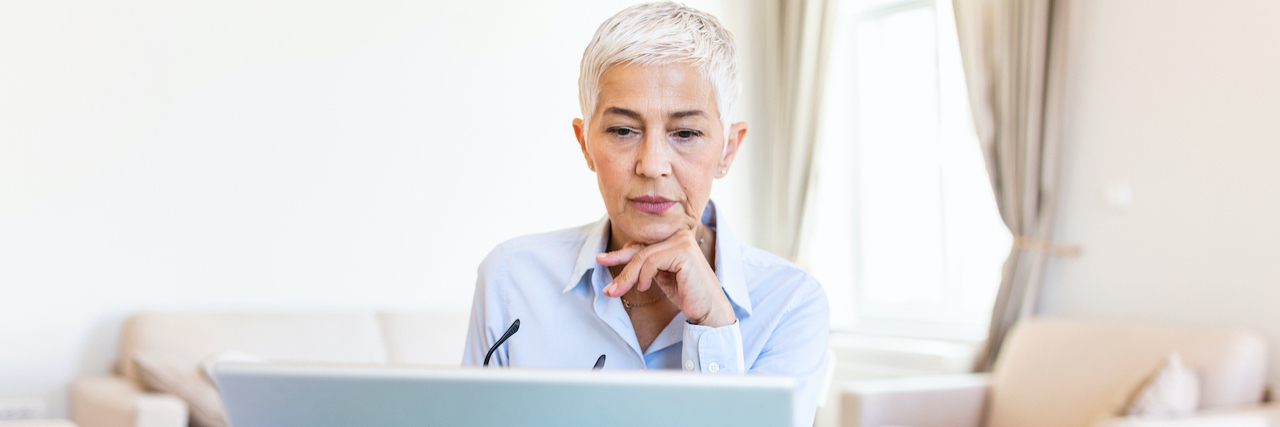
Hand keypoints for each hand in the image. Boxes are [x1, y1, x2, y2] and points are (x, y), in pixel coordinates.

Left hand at [597, 229, 735, 327]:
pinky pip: (652, 261)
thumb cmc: (687, 294)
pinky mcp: (684, 252)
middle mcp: (680, 235)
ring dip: (628, 276)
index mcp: (675, 238)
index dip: (621, 253)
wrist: (709, 310)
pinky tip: (645, 287)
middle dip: (619, 265)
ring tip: (619, 291)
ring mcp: (683, 241)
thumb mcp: (661, 276)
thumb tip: (616, 258)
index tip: (602, 260)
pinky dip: (644, 276)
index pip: (643, 243)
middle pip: (641, 249)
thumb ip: (646, 264)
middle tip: (606, 284)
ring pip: (643, 256)